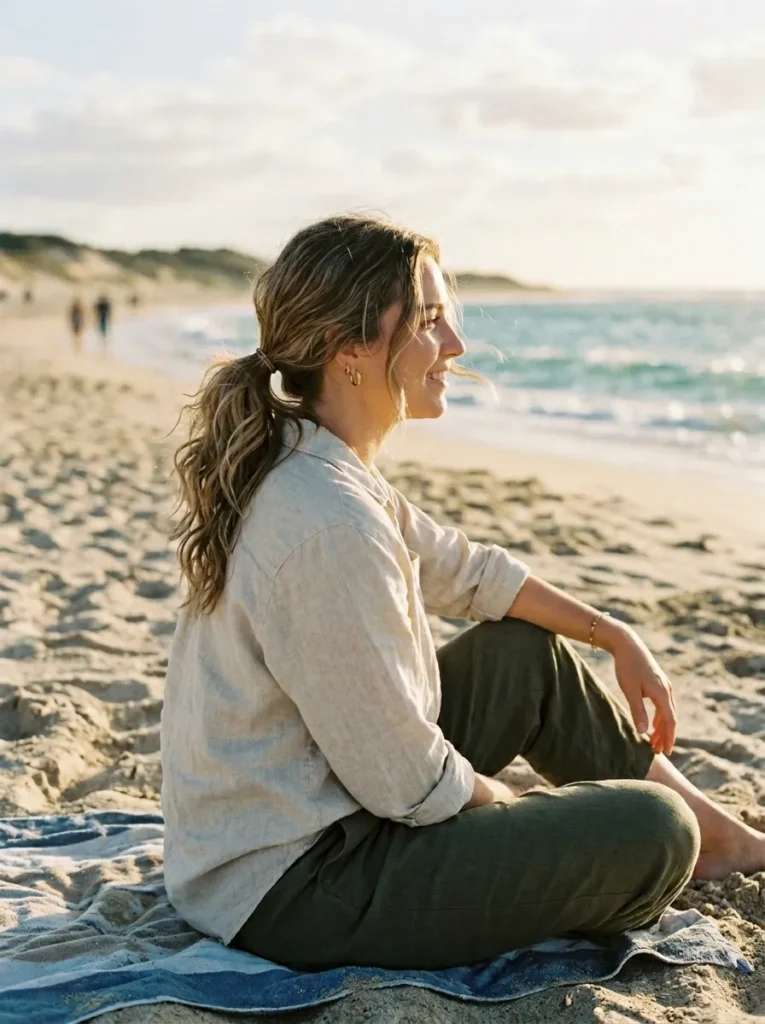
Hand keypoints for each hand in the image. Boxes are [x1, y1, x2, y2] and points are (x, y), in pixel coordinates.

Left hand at [611, 631, 676, 755]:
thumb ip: (638, 712)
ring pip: (666, 712)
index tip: (665, 752)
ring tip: (654, 742)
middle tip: (658, 752)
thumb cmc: (627, 667)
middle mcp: (667, 690)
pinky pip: (662, 705)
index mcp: (662, 694)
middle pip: (670, 719)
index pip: (670, 722)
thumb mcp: (630, 691)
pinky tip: (652, 725)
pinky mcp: (658, 682)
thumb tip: (643, 733)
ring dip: (661, 728)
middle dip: (665, 736)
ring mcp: (664, 686)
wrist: (627, 644)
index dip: (668, 738)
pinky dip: (659, 717)